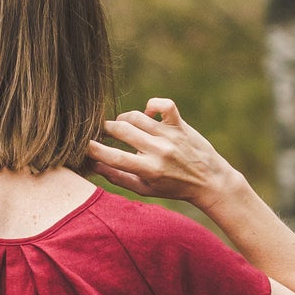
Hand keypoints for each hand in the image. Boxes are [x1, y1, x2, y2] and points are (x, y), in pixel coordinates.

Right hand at [88, 99, 243, 214]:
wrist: (210, 181)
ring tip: (120, 126)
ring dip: (123, 119)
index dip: (94, 149)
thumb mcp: (145, 190)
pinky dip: (152, 105)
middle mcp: (159, 150)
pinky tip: (147, 113)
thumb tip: (95, 165)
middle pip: (122, 131)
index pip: (114, 157)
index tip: (84, 146)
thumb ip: (119, 178)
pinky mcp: (180, 125)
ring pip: (137, 116)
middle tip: (100, 133)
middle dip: (105, 130)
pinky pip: (164, 105)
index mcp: (149, 170)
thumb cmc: (174, 188)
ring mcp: (170, 135)